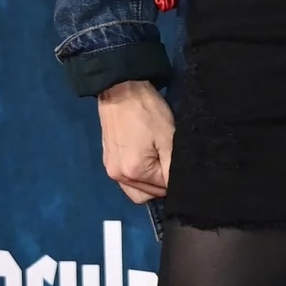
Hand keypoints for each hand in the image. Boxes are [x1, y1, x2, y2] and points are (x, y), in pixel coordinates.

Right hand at [97, 80, 174, 203]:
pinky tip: (146, 160)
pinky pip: (127, 181)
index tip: (177, 161)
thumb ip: (173, 168)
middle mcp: (118, 177)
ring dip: (150, 182)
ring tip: (158, 161)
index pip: (163, 190)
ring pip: (137, 191)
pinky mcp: (108, 162)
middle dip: (162, 183)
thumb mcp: (168, 138)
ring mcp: (110, 170)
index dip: (175, 179)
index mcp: (133, 172)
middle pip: (149, 195)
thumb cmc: (147, 112)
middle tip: (169, 160)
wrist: (120, 90)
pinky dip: (138, 177)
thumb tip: (178, 187)